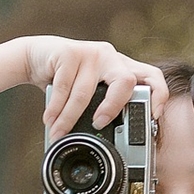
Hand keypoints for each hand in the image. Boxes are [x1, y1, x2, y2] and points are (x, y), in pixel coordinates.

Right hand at [0, 36, 168, 139]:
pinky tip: (50, 120)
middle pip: (125, 82)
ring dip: (69, 119)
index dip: (159, 94)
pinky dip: (55, 109)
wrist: (35, 56)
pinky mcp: (69, 52)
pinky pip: (64, 88)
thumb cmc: (68, 77)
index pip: (152, 75)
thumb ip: (106, 103)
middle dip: (112, 108)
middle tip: (99, 124)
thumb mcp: (92, 89)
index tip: (154, 115)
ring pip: (85, 93)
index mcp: (122, 67)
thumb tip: (118, 142)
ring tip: (59, 133)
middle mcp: (111, 57)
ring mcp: (91, 53)